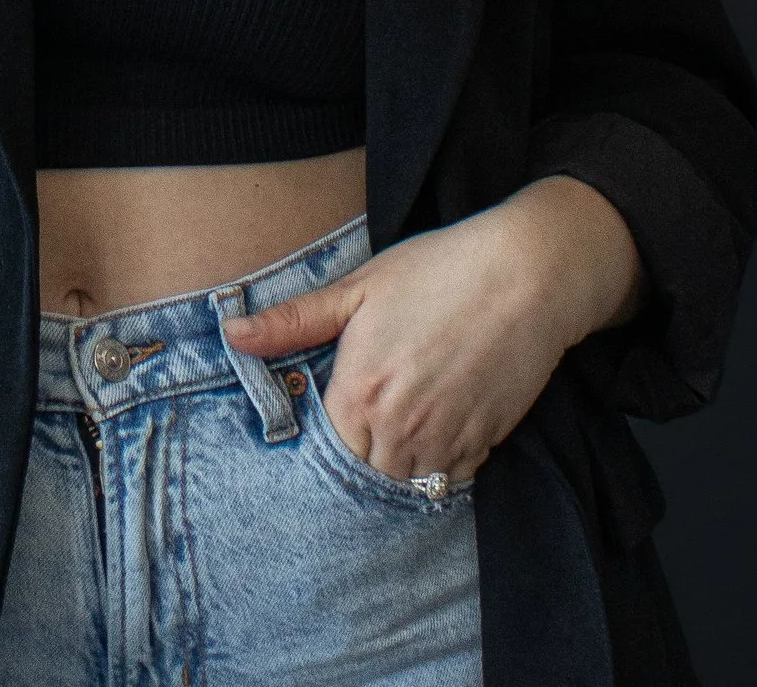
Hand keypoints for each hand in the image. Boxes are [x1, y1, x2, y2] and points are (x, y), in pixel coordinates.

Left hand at [222, 177, 642, 483]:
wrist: (526, 274)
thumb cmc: (438, 271)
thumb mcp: (359, 288)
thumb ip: (292, 322)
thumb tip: (230, 335)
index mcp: (360, 392)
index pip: (323, 452)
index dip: (320, 442)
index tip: (322, 424)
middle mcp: (400, 429)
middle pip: (362, 475)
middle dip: (355, 460)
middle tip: (358, 430)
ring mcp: (445, 440)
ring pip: (406, 484)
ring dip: (394, 469)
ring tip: (390, 437)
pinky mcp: (484, 442)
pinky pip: (449, 480)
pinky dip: (436, 469)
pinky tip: (431, 437)